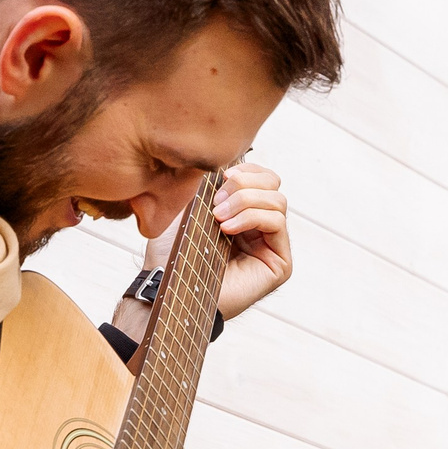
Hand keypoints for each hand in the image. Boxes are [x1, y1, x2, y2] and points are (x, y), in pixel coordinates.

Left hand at [140, 163, 290, 319]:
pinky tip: (227, 228)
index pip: (259, 176)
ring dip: (245, 201)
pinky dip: (252, 217)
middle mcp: (261, 228)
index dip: (243, 169)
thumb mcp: (188, 208)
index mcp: (242, 212)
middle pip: (273, 183)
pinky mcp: (279, 263)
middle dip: (244, 183)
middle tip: (215, 201)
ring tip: (218, 218)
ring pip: (277, 200)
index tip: (217, 177)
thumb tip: (232, 159)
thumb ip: (210, 184)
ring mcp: (272, 245)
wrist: (168, 289)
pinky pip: (277, 222)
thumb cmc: (172, 254)